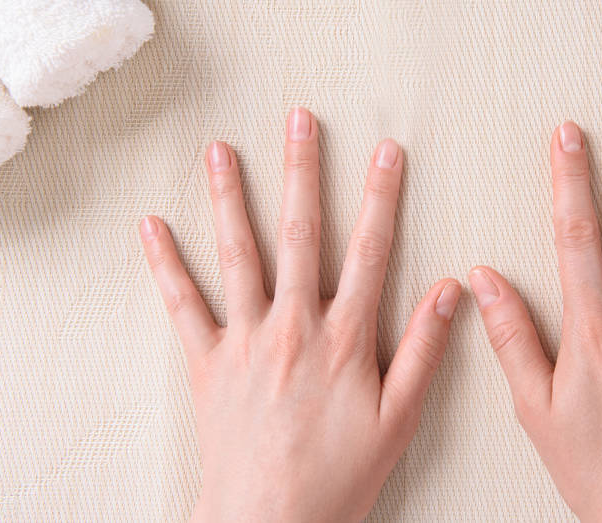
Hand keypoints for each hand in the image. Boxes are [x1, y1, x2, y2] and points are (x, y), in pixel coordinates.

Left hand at [140, 107, 460, 521]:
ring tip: (220, 150)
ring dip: (229, 198)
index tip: (386, 151)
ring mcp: (246, 339)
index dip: (381, 196)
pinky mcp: (208, 362)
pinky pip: (183, 306)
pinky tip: (151, 227)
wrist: (268, 522)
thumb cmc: (338, 477)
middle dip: (301, 171)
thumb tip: (449, 289)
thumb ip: (425, 350)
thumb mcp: (399, 419)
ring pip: (237, 255)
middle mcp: (293, 325)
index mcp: (345, 337)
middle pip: (299, 234)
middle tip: (299, 119)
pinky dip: (165, 265)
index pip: (370, 250)